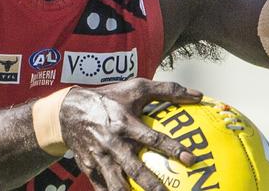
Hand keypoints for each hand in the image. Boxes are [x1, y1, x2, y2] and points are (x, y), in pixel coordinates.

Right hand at [60, 78, 201, 190]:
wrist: (70, 111)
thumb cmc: (109, 98)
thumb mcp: (136, 88)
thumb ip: (167, 90)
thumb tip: (197, 96)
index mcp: (124, 123)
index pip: (152, 138)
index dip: (172, 149)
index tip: (191, 159)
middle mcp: (112, 143)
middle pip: (135, 169)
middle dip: (153, 185)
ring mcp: (100, 158)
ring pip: (117, 185)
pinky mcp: (91, 169)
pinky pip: (103, 189)